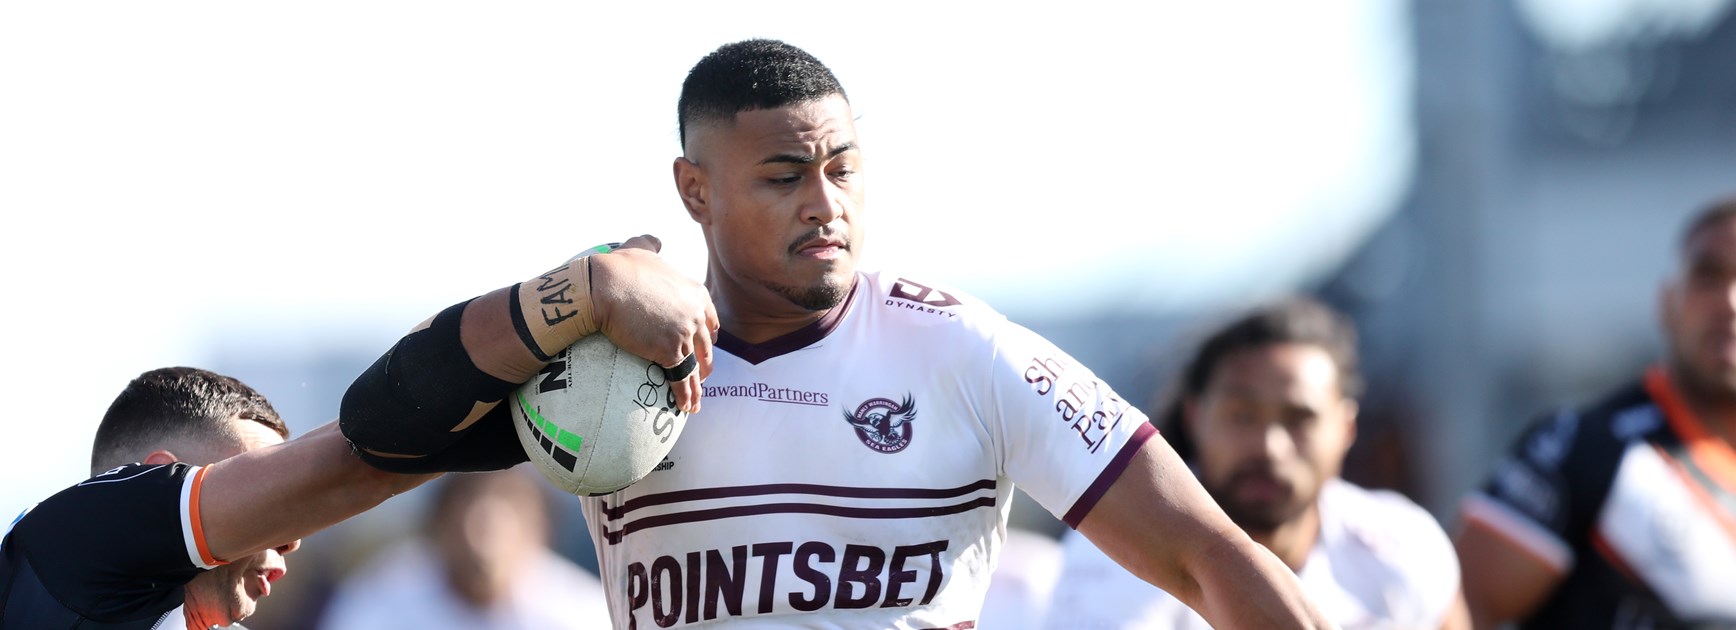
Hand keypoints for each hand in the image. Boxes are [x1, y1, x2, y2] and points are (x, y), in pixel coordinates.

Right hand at [589, 235, 718, 412]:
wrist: (603, 286)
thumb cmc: (617, 267)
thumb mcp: (640, 248)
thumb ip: (651, 245)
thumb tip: (655, 241)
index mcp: (695, 292)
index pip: (710, 320)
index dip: (707, 337)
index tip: (703, 348)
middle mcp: (696, 313)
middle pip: (707, 346)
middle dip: (705, 364)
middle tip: (701, 377)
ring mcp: (686, 333)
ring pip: (697, 366)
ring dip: (698, 386)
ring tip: (696, 402)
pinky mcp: (670, 352)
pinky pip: (682, 379)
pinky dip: (685, 396)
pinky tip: (684, 408)